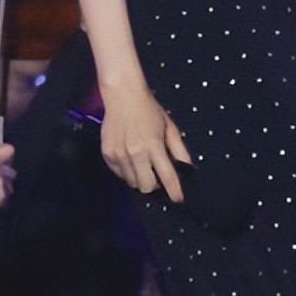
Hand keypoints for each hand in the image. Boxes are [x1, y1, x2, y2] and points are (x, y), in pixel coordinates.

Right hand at [99, 84, 190, 202]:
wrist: (123, 96)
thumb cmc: (149, 110)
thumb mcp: (169, 127)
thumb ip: (179, 149)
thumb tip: (188, 167)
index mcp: (154, 145)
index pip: (166, 175)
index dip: (174, 190)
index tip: (178, 199)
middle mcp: (135, 153)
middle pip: (146, 186)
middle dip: (153, 185)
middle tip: (155, 174)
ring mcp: (119, 155)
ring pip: (131, 182)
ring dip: (139, 178)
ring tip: (141, 163)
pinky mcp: (107, 154)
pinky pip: (119, 174)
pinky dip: (126, 171)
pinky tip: (129, 158)